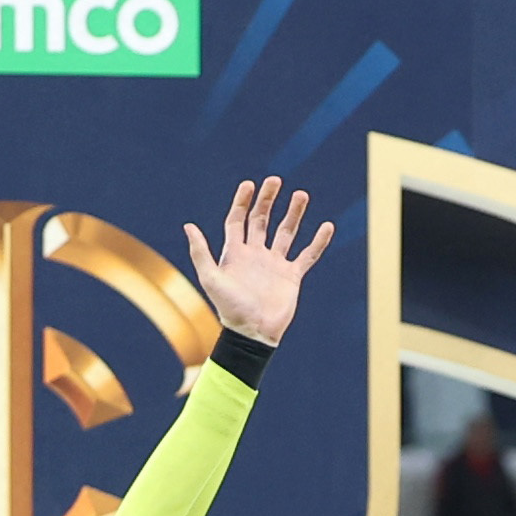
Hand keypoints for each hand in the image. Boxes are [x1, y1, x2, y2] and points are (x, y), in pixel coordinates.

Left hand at [183, 176, 336, 350]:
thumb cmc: (229, 309)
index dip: (242, 202)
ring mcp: (275, 265)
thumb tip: (188, 226)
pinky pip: (307, 255)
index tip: (250, 184)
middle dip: (268, 200)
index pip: (238, 220)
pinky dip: (318, 241)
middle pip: (262, 220)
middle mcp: (256, 254)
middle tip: (275, 181)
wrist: (253, 334)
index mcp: (235, 253)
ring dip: (294, 214)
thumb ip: (201, 252)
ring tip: (302, 194)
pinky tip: (327, 226)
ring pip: (286, 233)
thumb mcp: (211, 279)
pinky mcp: (292, 276)